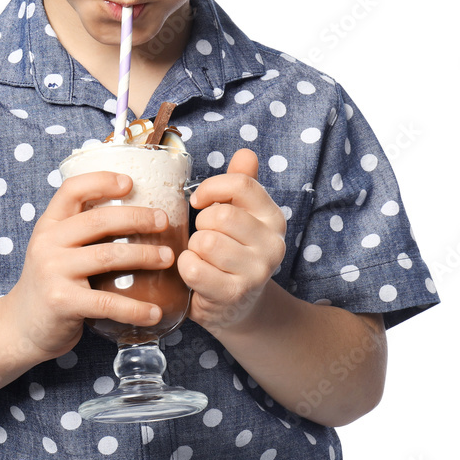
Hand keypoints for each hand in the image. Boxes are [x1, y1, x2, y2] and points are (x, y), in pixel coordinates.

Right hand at [6, 171, 173, 361]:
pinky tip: (154, 312)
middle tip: (164, 221)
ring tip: (167, 258)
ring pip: (108, 256)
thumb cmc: (50, 284)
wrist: (20, 327)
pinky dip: (135, 308)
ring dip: (144, 256)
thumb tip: (134, 213)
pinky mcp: (62, 302)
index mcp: (49, 224)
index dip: (102, 181)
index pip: (72, 189)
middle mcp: (48, 243)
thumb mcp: (56, 249)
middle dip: (138, 217)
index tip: (131, 183)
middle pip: (99, 220)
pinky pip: (106, 302)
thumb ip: (80, 232)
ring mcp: (53, 272)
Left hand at [177, 149, 286, 335]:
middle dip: (201, 224)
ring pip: (205, 241)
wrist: (239, 306)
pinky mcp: (233, 295)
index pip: (241, 185)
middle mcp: (272, 245)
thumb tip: (246, 153)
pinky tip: (196, 274)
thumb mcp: (241, 216)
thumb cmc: (233, 252)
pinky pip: (193, 268)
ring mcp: (256, 273)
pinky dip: (185, 267)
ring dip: (193, 248)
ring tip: (203, 257)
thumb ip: (242, 184)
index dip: (211, 188)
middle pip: (220, 215)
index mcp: (274, 219)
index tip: (199, 201)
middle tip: (204, 237)